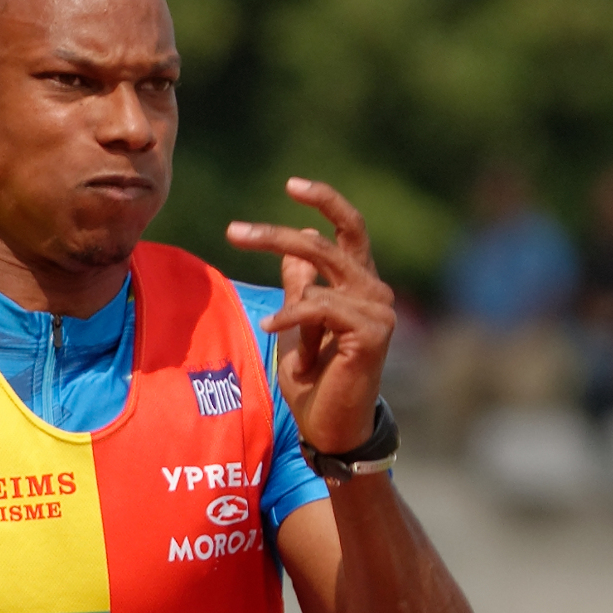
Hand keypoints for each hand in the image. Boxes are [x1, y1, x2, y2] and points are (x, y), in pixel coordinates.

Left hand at [226, 178, 399, 466]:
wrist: (333, 428)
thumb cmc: (316, 381)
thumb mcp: (299, 325)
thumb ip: (302, 286)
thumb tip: (300, 238)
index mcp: (360, 283)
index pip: (349, 227)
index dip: (324, 200)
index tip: (290, 184)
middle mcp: (375, 291)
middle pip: (326, 243)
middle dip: (276, 235)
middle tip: (234, 231)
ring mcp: (378, 311)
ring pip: (319, 276)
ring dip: (285, 289)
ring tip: (265, 303)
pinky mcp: (373, 332)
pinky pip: (321, 307)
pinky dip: (292, 315)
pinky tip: (271, 327)